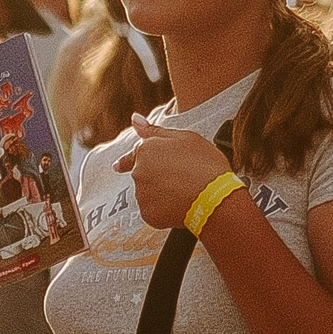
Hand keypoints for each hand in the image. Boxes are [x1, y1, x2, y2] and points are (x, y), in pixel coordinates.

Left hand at [119, 116, 233, 231]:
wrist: (214, 198)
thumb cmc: (205, 164)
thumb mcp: (186, 138)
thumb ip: (156, 130)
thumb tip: (134, 119)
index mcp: (146, 150)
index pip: (132, 155)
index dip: (127, 161)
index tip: (118, 166)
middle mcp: (139, 171)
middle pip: (144, 175)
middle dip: (157, 178)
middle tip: (181, 180)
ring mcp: (142, 194)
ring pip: (149, 194)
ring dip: (161, 194)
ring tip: (185, 192)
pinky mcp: (148, 214)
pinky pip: (154, 211)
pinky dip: (165, 211)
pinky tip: (181, 206)